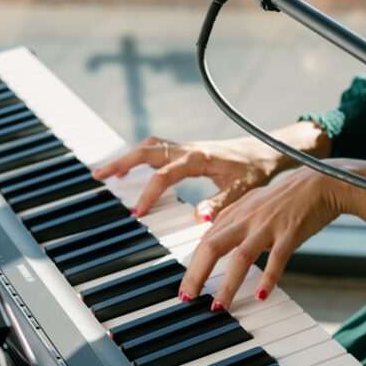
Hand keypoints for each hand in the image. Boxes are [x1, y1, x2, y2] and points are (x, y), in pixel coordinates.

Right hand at [92, 131, 292, 221]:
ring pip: (148, 147)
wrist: (265, 151)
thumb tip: (198, 218)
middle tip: (100, 177)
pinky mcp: (185, 151)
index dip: (148, 194)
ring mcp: (185, 148)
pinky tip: (129, 170)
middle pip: (146, 152)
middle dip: (121, 164)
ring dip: (126, 158)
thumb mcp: (240, 191)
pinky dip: (138, 157)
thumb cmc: (254, 171)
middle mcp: (188, 149)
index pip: (164, 175)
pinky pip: (155, 150)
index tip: (137, 213)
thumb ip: (218, 205)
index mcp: (198, 158)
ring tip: (107, 173)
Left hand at [177, 160, 365, 311]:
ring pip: (241, 257)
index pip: (206, 241)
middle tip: (187, 299)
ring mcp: (269, 225)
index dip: (191, 265)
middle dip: (196, 275)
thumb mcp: (254, 203)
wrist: (322, 181)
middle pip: (213, 247)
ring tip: (219, 307)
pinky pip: (277, 258)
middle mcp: (248, 218)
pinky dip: (269, 278)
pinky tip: (262, 296)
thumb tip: (211, 237)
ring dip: (228, 285)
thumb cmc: (288, 197)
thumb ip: (232, 221)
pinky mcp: (291, 232)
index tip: (184, 289)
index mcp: (237, 212)